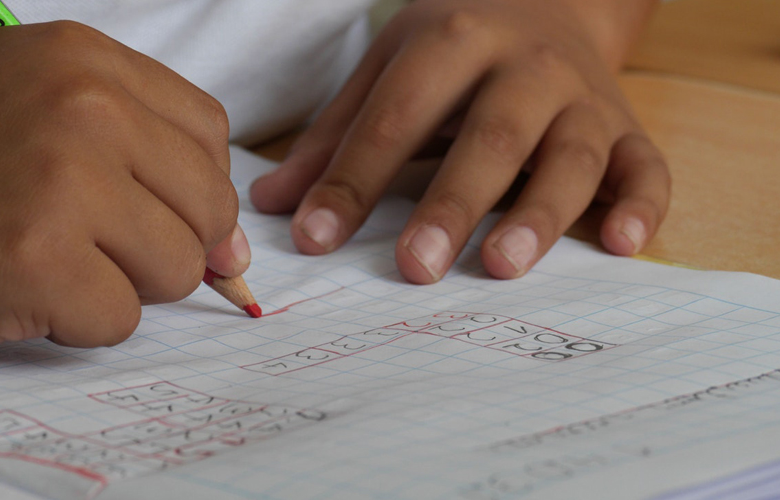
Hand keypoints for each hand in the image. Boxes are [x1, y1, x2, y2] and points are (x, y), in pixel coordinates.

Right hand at [0, 22, 245, 357]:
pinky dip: (77, 322)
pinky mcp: (36, 260)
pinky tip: (19, 291)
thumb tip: (234, 252)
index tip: (159, 214)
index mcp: (81, 59)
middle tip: (89, 244)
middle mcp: (80, 105)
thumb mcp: (37, 118)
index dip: (193, 188)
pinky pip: (121, 318)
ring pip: (178, 266)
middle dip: (165, 244)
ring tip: (47, 261)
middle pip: (208, 205)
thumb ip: (145, 164)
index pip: (208, 134)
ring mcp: (60, 180)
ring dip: (122, 284)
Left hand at [250, 0, 668, 283]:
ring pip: (572, 155)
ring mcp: (583, 97)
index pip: (396, 117)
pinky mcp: (628, 127)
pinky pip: (646, 167)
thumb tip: (272, 207)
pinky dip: (642, 205)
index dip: (353, 180)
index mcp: (453, 40)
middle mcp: (525, 66)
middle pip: (491, 135)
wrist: (548, 1)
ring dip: (540, 213)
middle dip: (452, 202)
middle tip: (415, 268)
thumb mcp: (389, 70)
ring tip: (502, 266)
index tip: (314, 241)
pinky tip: (622, 246)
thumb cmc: (456, 48)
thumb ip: (335, 138)